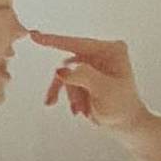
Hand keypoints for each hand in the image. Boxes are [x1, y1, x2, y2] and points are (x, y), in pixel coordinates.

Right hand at [29, 27, 145, 131]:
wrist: (126, 124)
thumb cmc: (121, 107)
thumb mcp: (103, 91)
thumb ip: (83, 77)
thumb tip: (60, 70)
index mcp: (111, 50)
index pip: (78, 44)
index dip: (54, 41)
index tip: (34, 35)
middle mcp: (102, 53)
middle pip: (69, 64)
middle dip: (69, 87)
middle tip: (65, 105)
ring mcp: (93, 64)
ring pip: (65, 75)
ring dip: (70, 95)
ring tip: (78, 111)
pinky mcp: (86, 75)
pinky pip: (67, 83)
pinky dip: (69, 97)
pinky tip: (76, 110)